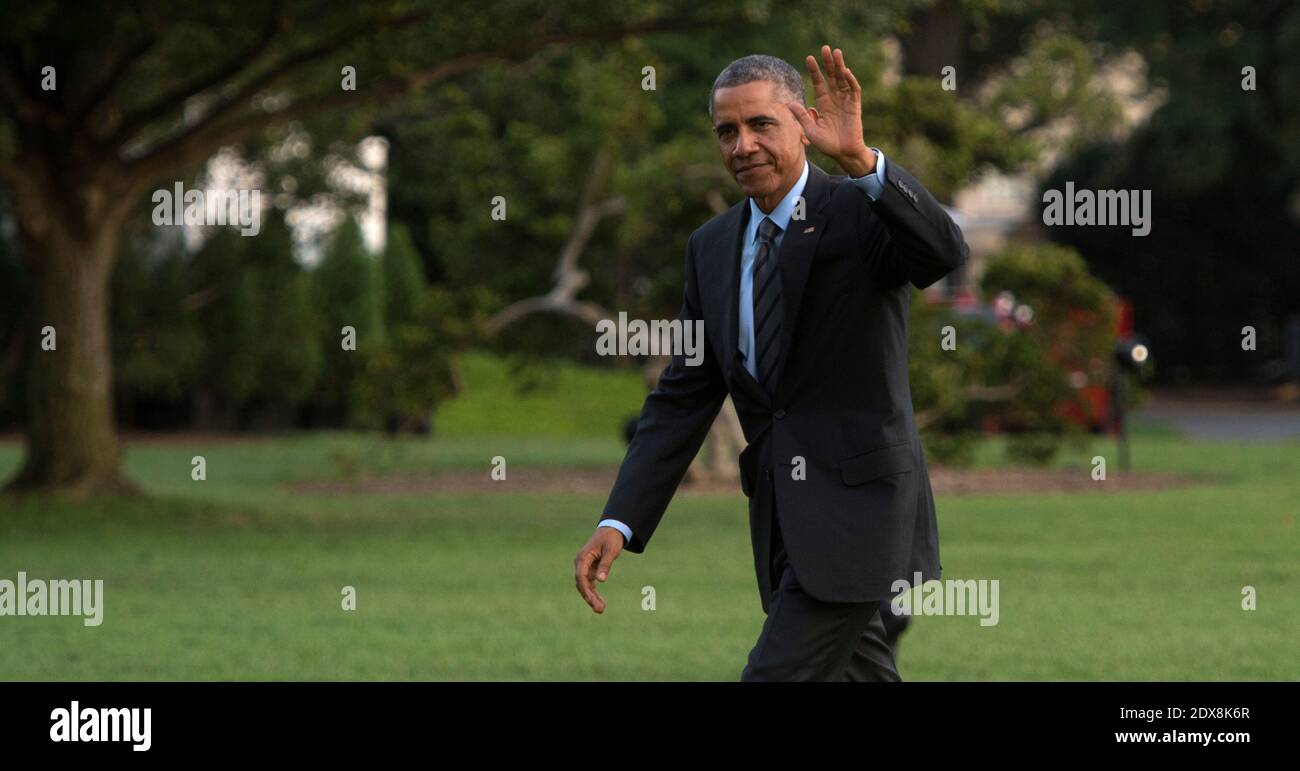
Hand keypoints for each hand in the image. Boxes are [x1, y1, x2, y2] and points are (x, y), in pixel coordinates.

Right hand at [575, 527, 623, 613]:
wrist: (612, 530)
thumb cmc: (611, 539)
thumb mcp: (610, 551)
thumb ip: (605, 565)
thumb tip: (601, 580)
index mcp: (583, 557)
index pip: (581, 576)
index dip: (585, 589)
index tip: (592, 600)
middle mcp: (581, 564)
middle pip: (582, 584)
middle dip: (589, 597)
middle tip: (599, 610)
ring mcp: (585, 568)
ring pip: (585, 586)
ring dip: (592, 598)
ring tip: (601, 610)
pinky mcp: (590, 570)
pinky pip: (590, 584)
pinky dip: (594, 593)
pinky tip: (600, 603)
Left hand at [787, 44, 874, 176]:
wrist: (843, 153)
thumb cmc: (827, 144)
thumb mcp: (810, 130)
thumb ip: (801, 116)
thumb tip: (789, 103)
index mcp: (824, 103)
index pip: (819, 83)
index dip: (814, 71)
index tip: (809, 58)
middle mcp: (835, 99)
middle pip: (831, 76)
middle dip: (828, 63)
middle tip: (825, 48)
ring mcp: (845, 101)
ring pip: (842, 79)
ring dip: (839, 66)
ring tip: (836, 52)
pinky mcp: (855, 106)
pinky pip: (853, 90)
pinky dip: (850, 80)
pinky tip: (845, 72)